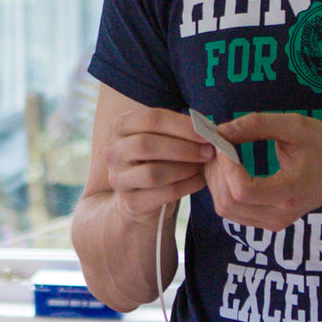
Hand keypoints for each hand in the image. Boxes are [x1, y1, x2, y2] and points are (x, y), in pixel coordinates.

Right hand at [99, 105, 212, 222]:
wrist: (141, 195)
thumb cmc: (157, 159)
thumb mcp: (163, 138)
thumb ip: (179, 131)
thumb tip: (207, 129)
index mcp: (122, 127)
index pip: (151, 119)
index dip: (181, 125)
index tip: (205, 132)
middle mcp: (114, 151)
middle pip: (146, 144)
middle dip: (182, 147)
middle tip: (207, 151)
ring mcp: (119, 179)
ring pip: (153, 172)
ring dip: (184, 168)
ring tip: (202, 166)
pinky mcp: (131, 202)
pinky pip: (163, 193)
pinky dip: (186, 186)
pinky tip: (199, 181)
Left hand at [206, 111, 321, 230]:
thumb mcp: (296, 126)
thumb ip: (257, 125)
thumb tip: (221, 130)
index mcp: (289, 193)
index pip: (242, 191)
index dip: (226, 167)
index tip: (226, 143)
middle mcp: (279, 215)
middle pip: (228, 203)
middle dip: (216, 172)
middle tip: (220, 146)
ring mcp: (273, 223)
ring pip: (226, 210)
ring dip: (217, 182)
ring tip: (223, 157)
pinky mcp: (269, 223)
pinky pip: (234, 213)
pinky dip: (224, 191)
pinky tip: (230, 171)